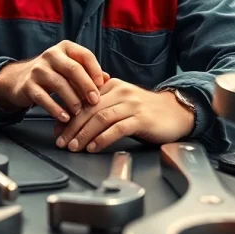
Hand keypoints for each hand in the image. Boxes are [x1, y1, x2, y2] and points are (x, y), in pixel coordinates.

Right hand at [0, 40, 106, 121]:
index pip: (84, 55)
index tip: (102, 86)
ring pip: (59, 84)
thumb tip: (107, 79)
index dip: (95, 70)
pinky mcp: (28, 85)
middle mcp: (51, 55)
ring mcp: (38, 70)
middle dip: (86, 86)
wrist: (20, 79)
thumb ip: (88, 73)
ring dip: (73, 100)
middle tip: (95, 101)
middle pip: (73, 69)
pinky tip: (65, 118)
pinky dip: (56, 109)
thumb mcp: (70, 69)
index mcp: (65, 48)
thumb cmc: (53, 74)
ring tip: (80, 112)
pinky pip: (44, 98)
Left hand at [54, 79, 194, 152]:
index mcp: (113, 86)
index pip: (84, 100)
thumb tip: (75, 120)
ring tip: (74, 147)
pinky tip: (93, 147)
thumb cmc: (146, 111)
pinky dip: (102, 139)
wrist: (176, 112)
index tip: (57, 131)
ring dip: (84, 134)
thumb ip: (102, 107)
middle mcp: (121, 92)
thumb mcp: (122, 103)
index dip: (68, 117)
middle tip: (61, 142)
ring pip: (100, 118)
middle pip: (89, 110)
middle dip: (72, 127)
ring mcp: (131, 105)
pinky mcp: (141, 119)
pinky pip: (117, 128)